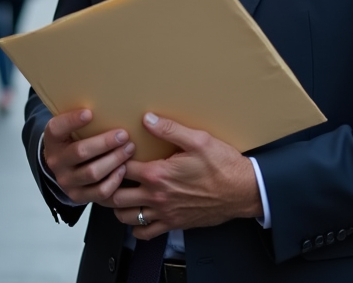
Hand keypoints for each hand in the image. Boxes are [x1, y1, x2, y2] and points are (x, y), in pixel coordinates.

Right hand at [42, 109, 134, 206]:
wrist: (65, 167)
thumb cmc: (75, 139)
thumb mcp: (72, 127)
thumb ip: (83, 117)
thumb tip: (111, 99)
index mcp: (52, 140)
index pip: (57, 129)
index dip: (72, 121)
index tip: (89, 113)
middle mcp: (56, 161)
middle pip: (81, 152)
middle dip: (105, 143)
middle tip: (124, 134)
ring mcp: (66, 181)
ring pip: (92, 173)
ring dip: (114, 160)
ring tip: (129, 149)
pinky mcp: (78, 196)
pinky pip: (99, 192)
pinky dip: (114, 180)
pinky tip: (123, 169)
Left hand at [110, 113, 261, 239]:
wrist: (243, 192)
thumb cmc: (223, 166)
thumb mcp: (198, 140)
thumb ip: (170, 129)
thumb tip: (148, 119)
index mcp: (158, 174)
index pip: (121, 168)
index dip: (114, 159)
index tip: (116, 152)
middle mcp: (157, 196)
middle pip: (116, 195)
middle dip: (109, 184)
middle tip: (111, 174)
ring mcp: (164, 213)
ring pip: (125, 216)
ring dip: (118, 205)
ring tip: (120, 191)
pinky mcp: (173, 224)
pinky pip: (144, 233)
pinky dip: (136, 226)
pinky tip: (138, 213)